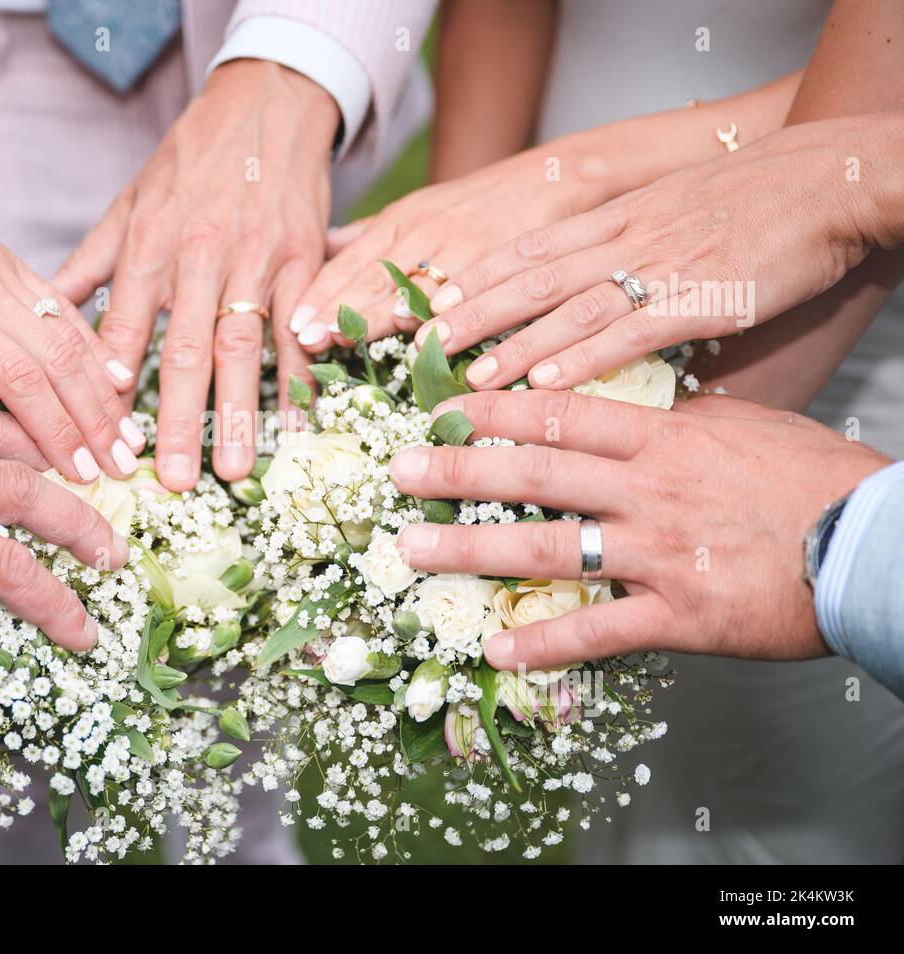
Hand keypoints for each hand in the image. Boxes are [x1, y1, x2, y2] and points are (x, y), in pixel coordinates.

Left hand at [0, 66, 141, 482]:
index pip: (15, 376)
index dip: (53, 428)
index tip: (77, 473)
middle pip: (57, 359)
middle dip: (94, 420)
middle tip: (121, 466)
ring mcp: (2, 267)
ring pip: (69, 333)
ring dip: (104, 390)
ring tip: (130, 436)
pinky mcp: (10, 261)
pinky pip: (64, 308)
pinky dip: (94, 348)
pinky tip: (118, 380)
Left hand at [53, 60, 337, 487]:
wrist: (266, 105)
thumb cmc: (190, 161)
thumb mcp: (128, 204)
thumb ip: (90, 265)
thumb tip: (45, 316)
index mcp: (149, 243)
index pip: (125, 326)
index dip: (113, 383)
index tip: (103, 436)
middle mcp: (200, 255)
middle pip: (186, 349)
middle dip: (177, 420)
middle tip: (171, 481)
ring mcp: (257, 260)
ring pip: (244, 348)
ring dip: (238, 414)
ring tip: (232, 470)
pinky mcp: (303, 261)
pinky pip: (299, 330)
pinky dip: (298, 381)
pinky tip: (296, 429)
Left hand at [290, 146, 586, 350]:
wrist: (552, 178)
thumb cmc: (477, 206)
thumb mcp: (417, 213)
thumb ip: (369, 237)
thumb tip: (319, 249)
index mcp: (398, 223)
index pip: (349, 263)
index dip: (319, 294)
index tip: (291, 324)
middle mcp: (422, 231)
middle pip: (372, 276)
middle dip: (336, 310)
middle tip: (305, 340)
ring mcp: (460, 244)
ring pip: (412, 283)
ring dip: (377, 316)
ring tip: (347, 341)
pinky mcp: (498, 257)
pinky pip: (465, 289)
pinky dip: (441, 311)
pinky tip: (419, 332)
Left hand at [386, 389, 889, 668]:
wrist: (871, 543)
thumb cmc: (812, 479)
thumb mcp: (741, 427)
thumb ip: (673, 421)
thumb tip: (621, 411)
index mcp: (665, 439)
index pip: (564, 415)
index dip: (496, 411)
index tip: (443, 408)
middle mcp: (650, 490)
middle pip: (537, 474)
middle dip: (460, 470)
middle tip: (399, 471)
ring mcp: (659, 553)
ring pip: (550, 547)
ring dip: (474, 549)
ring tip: (414, 548)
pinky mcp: (678, 614)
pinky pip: (599, 629)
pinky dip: (545, 643)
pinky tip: (496, 649)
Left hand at [419, 114, 903, 391]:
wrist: (823, 178)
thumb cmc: (748, 199)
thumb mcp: (666, 208)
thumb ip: (621, 241)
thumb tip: (584, 283)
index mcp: (611, 220)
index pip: (524, 250)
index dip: (472, 280)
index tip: (427, 308)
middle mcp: (620, 242)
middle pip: (527, 279)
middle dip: (469, 316)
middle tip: (419, 350)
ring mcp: (657, 270)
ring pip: (566, 310)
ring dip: (513, 345)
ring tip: (466, 380)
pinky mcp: (697, 299)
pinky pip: (628, 331)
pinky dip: (583, 357)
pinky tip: (545, 382)